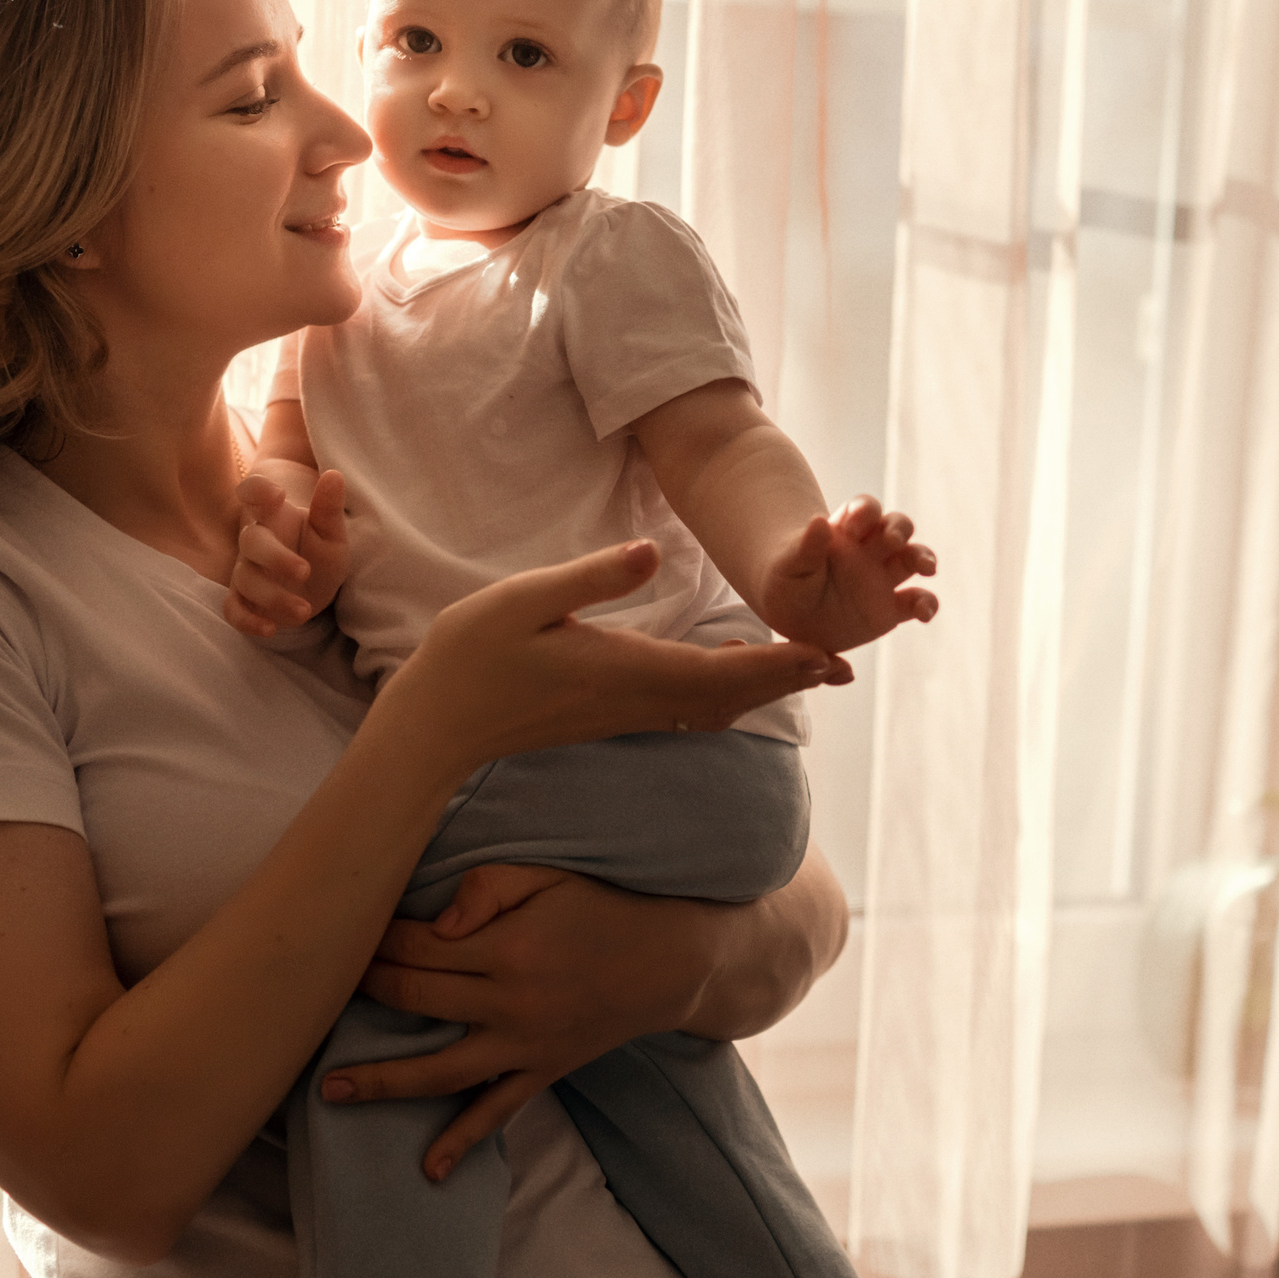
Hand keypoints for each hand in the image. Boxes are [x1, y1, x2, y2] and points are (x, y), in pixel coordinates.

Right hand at [222, 463, 349, 635]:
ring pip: (246, 579)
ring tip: (305, 611)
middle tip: (305, 572)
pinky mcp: (244, 599)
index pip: (252, 492)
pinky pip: (233, 608)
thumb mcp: (331, 531)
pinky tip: (269, 629)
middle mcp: (255, 540)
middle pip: (251, 542)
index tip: (278, 494)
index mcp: (273, 514)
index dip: (257, 490)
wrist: (314, 582)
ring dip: (273, 597)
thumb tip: (335, 476)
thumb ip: (328, 507)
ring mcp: (246, 570)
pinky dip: (246, 620)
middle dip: (275, 558)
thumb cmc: (319, 550)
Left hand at [320, 864, 721, 1179]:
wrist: (671, 961)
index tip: (342, 931)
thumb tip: (432, 923)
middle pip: (415, 999)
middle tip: (319, 987)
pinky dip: (462, 1141)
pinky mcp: (541, 1071)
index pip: (418, 945)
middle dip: (364, 990)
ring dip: (381, 1081)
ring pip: (439, 1070)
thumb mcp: (548, 877)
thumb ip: (486, 889)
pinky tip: (428, 1169)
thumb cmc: (602, 908)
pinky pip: (496, 1112)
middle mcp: (508, 1002)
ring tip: (330, 1089)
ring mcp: (523, 1045)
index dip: (375, 937)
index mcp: (506, 947)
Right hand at [382, 540, 853, 772]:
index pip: (722, 673)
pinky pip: (685, 712)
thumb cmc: (471, 656)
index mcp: (625, 670)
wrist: (437, 726)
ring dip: (759, 690)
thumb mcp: (524, 600)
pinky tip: (730, 679)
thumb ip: (591, 578)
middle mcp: (635, 700)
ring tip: (802, 670)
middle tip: (842, 667)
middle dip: (787, 680)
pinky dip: (722, 696)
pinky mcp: (609, 716)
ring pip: (711, 709)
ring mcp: (623, 714)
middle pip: (730, 697)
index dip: (779, 665)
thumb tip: (653, 552)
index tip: (827, 656)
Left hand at [756, 494, 938, 652]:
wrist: (792, 618)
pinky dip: (926, 604)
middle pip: (897, 527)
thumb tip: (819, 520)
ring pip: (913, 558)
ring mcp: (884, 577)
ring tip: (927, 568)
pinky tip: (924, 613)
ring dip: (924, 558)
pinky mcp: (892, 608)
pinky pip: (917, 601)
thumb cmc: (787, 582)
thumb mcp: (789, 565)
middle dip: (899, 529)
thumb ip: (806, 546)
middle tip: (892, 539)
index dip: (866, 511)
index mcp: (847, 531)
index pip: (866, 509)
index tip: (856, 522)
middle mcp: (871, 549)